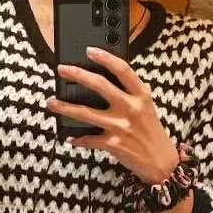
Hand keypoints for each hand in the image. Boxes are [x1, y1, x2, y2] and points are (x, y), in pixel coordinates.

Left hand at [47, 48, 178, 182]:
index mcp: (141, 95)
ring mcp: (121, 126)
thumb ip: (129, 92)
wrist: (161, 161)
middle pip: (100, 85)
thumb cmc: (150, 130)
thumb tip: (100, 79)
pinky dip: (78, 139)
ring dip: (65, 108)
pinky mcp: (113, 144)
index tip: (89, 50)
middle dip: (78, 75)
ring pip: (86, 113)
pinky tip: (70, 138)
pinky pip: (88, 139)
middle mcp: (131, 108)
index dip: (105, 57)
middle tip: (62, 69)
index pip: (123, 69)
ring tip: (51, 103)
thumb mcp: (145, 106)